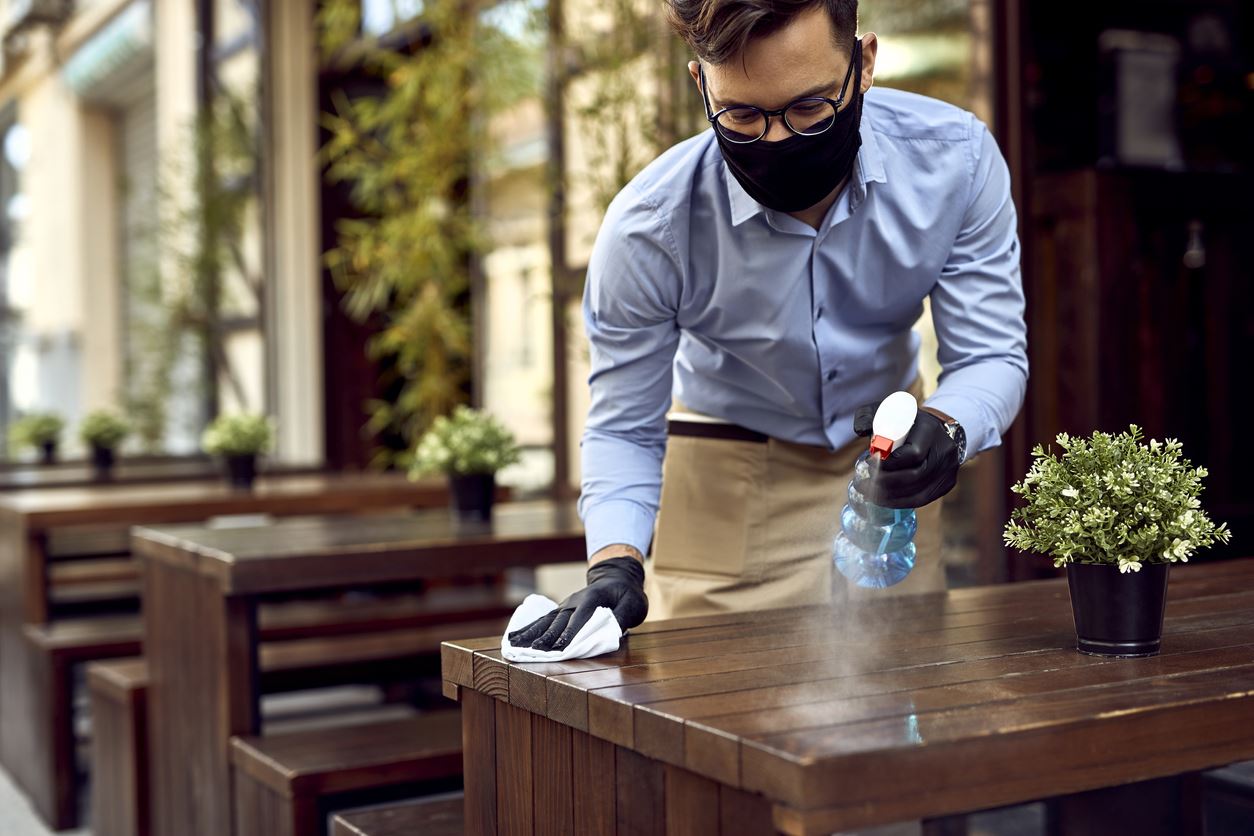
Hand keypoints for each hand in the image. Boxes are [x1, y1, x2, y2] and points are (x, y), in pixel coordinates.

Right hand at [507, 557, 647, 650]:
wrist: (617, 577)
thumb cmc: (627, 593)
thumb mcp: (633, 604)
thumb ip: (622, 617)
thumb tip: (611, 631)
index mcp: (592, 599)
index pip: (579, 619)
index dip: (569, 634)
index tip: (559, 648)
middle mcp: (574, 602)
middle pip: (558, 621)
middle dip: (546, 637)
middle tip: (533, 651)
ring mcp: (566, 605)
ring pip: (546, 620)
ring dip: (531, 633)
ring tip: (514, 644)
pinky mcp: (561, 610)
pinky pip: (543, 620)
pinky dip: (529, 628)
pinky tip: (515, 637)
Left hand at [853, 404, 959, 508]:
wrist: (935, 430)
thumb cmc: (906, 423)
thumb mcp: (888, 412)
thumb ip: (870, 416)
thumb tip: (860, 430)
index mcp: (930, 429)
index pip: (912, 454)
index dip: (889, 463)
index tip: (869, 463)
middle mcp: (945, 449)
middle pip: (915, 476)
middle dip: (885, 483)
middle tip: (864, 483)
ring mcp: (949, 468)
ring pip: (918, 492)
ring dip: (890, 497)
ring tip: (868, 494)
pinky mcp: (947, 483)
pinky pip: (923, 499)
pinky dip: (901, 502)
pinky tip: (884, 500)